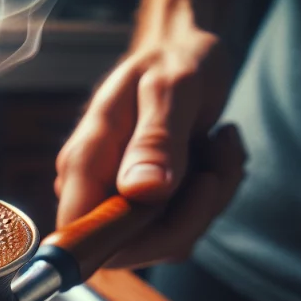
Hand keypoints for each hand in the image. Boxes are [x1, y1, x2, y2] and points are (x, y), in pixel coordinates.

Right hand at [54, 21, 246, 267]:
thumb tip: (141, 193)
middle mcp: (95, 189)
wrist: (183, 53)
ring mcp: (120, 201)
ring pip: (169, 240)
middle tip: (216, 160)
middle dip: (191, 214)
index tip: (177, 207)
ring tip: (219, 144)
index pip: (80, 233)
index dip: (123, 242)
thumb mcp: (170, 88)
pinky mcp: (148, 207)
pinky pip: (185, 226)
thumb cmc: (172, 62)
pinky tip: (216, 151)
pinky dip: (214, 194)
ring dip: (211, 199)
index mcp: (86, 161)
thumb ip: (155, 140)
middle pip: (133, 247)